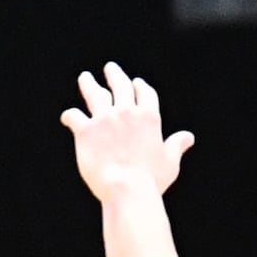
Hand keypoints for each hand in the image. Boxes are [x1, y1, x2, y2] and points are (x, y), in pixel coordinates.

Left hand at [63, 62, 194, 205]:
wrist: (127, 189)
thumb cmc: (151, 180)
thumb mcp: (169, 162)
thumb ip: (177, 145)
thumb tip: (188, 137)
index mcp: (149, 117)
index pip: (145, 93)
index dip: (140, 86)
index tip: (136, 82)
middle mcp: (127, 112)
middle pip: (120, 85)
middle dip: (115, 75)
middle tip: (109, 68)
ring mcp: (105, 119)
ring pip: (94, 93)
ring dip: (89, 84)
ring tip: (85, 78)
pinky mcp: (86, 130)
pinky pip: (74, 116)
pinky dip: (70, 116)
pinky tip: (67, 118)